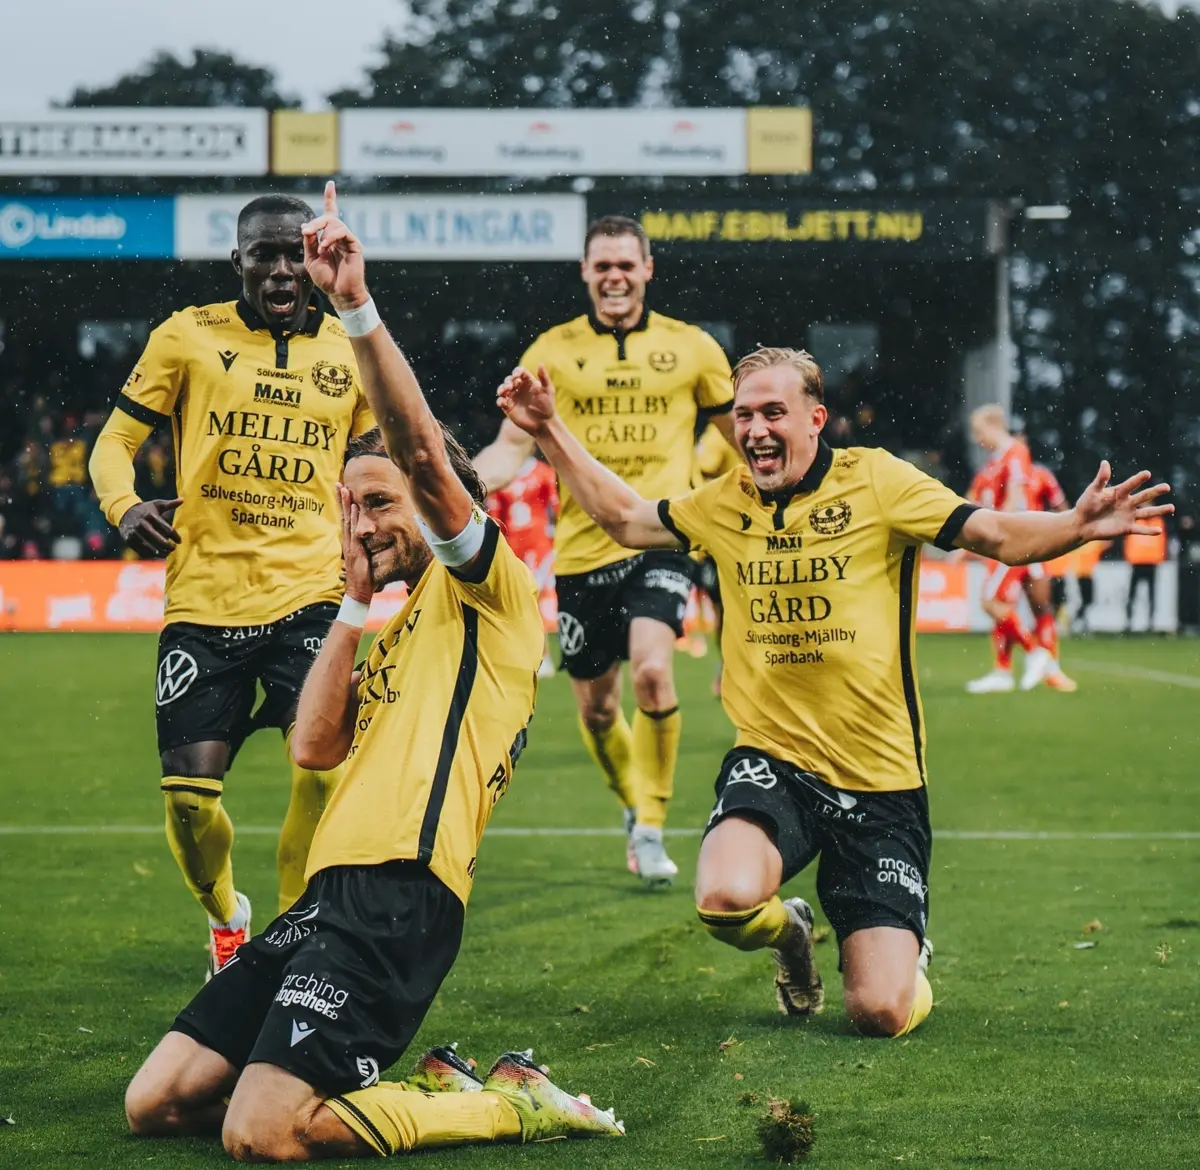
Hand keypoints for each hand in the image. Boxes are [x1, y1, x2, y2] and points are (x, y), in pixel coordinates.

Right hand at [118, 497, 181, 556]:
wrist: (124, 512)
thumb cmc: (145, 509)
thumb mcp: (156, 504)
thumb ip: (170, 504)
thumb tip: (183, 499)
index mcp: (151, 516)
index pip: (167, 528)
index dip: (175, 536)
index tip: (179, 541)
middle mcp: (142, 524)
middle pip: (158, 538)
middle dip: (168, 545)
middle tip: (173, 548)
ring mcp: (134, 532)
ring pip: (149, 545)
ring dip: (160, 551)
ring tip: (166, 553)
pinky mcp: (128, 539)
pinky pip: (140, 549)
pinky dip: (149, 554)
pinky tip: (157, 555)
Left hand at [301, 181, 368, 308]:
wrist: (340, 293)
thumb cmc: (326, 279)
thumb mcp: (311, 259)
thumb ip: (309, 242)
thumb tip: (307, 227)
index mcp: (329, 238)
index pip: (330, 214)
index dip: (330, 199)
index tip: (330, 184)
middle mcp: (339, 237)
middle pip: (328, 217)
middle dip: (316, 222)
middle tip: (307, 232)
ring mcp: (348, 240)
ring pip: (335, 223)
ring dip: (323, 232)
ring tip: (320, 248)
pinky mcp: (355, 245)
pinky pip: (343, 232)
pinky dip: (331, 238)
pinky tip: (326, 247)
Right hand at [338, 483, 373, 602]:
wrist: (358, 591)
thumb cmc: (363, 576)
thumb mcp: (364, 558)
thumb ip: (364, 548)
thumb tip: (367, 539)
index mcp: (349, 542)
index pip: (345, 520)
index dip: (344, 506)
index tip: (342, 492)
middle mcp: (348, 541)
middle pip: (343, 516)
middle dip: (341, 500)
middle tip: (338, 484)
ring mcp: (350, 544)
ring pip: (347, 521)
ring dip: (346, 504)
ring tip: (344, 489)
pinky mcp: (355, 550)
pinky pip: (355, 531)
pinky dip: (353, 519)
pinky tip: (354, 508)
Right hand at [496, 365, 556, 435]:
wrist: (544, 423)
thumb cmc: (548, 406)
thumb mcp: (548, 390)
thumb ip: (544, 377)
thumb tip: (540, 363)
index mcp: (528, 381)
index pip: (519, 372)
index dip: (517, 372)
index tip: (517, 376)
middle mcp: (519, 388)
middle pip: (509, 379)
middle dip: (508, 381)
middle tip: (511, 386)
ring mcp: (513, 397)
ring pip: (503, 389)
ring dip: (501, 388)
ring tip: (504, 391)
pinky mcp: (508, 407)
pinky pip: (501, 402)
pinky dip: (500, 401)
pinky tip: (503, 402)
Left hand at [1074, 461, 1172, 541]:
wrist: (1082, 523)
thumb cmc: (1086, 505)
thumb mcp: (1092, 491)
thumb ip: (1101, 479)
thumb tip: (1105, 462)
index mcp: (1119, 492)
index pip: (1131, 484)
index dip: (1138, 479)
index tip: (1147, 473)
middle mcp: (1127, 503)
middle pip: (1144, 496)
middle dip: (1155, 492)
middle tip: (1167, 487)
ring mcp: (1128, 515)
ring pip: (1147, 512)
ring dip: (1159, 510)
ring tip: (1171, 507)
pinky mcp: (1126, 528)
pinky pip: (1139, 530)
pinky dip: (1149, 531)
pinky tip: (1159, 531)